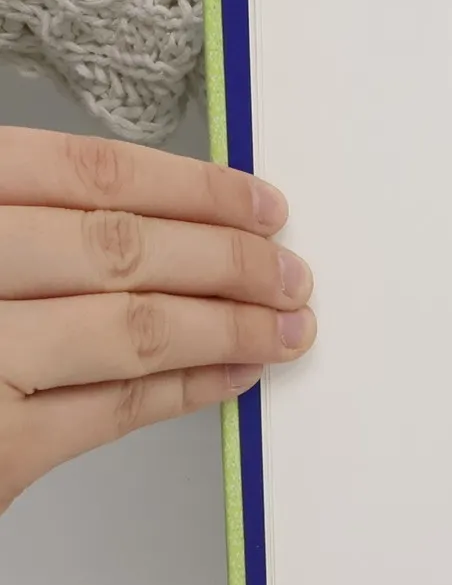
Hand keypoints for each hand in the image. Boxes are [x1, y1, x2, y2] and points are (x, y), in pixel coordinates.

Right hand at [0, 128, 314, 513]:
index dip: (189, 185)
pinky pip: (111, 412)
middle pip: (119, 248)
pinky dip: (187, 389)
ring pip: (131, 330)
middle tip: (291, 269)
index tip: (258, 200)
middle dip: (228, 258)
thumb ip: (22, 222)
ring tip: (287, 324)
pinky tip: (234, 373)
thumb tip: (150, 213)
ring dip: (230, 325)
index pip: (80, 172)